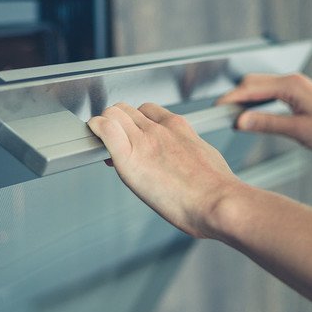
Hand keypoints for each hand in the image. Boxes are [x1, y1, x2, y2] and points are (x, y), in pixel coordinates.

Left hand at [87, 102, 242, 237]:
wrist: (217, 201)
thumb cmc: (216, 190)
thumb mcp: (206, 157)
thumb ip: (188, 151)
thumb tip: (183, 161)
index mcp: (178, 127)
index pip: (147, 110)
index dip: (135, 121)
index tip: (132, 135)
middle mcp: (159, 130)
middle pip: (126, 110)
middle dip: (117, 122)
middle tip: (115, 142)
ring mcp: (143, 141)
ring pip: (113, 114)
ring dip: (105, 125)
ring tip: (104, 144)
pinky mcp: (129, 157)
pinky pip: (105, 129)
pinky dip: (96, 128)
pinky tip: (94, 136)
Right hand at [217, 73, 311, 155]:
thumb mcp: (298, 131)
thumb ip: (266, 124)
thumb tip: (240, 121)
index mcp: (291, 86)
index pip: (250, 88)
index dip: (230, 99)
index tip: (214, 109)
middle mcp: (292, 82)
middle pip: (251, 83)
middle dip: (233, 96)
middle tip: (219, 114)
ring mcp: (295, 87)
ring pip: (259, 87)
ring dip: (244, 99)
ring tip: (232, 115)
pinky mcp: (298, 95)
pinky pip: (269, 93)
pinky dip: (256, 102)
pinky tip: (252, 114)